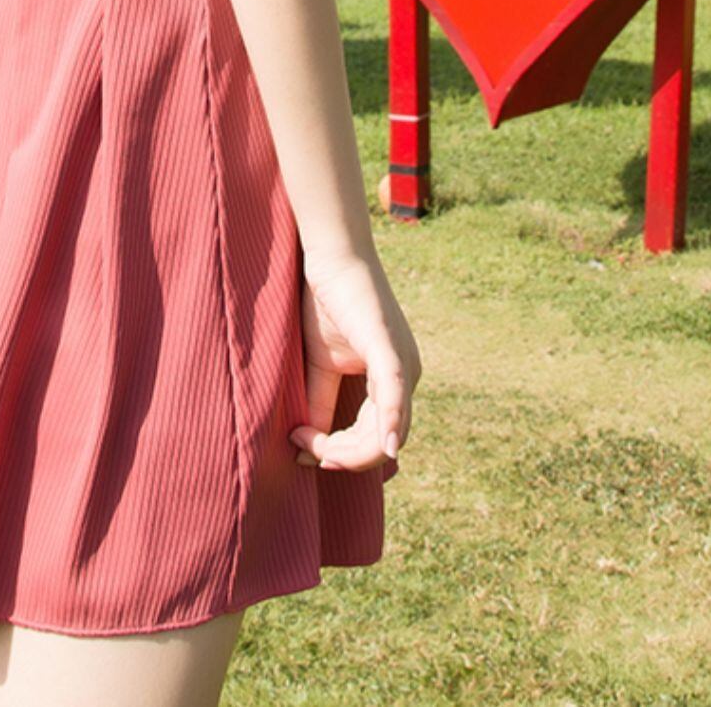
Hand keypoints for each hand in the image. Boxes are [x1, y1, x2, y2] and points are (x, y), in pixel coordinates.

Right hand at [290, 247, 421, 472]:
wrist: (331, 255)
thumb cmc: (326, 300)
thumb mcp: (320, 362)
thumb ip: (319, 401)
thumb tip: (307, 445)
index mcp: (394, 378)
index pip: (373, 437)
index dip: (340, 453)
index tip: (302, 446)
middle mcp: (408, 375)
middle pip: (380, 444)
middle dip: (341, 455)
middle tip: (302, 447)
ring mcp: (404, 364)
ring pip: (385, 432)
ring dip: (347, 449)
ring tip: (307, 441)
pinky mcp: (391, 350)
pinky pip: (394, 397)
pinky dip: (388, 426)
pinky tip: (383, 449)